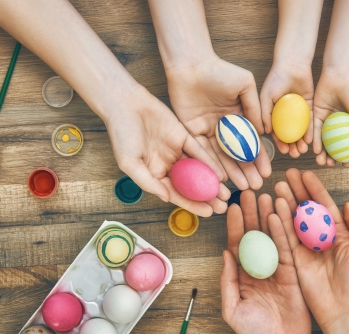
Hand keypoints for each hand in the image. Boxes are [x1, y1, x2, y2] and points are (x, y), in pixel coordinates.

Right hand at [107, 85, 229, 216]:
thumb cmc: (121, 135)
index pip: (176, 194)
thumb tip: (166, 198)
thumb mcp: (129, 163)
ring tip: (227, 194)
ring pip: (198, 170)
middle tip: (224, 206)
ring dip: (212, 182)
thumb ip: (148, 182)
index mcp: (154, 174)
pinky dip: (210, 162)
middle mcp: (168, 165)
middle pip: (191, 185)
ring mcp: (177, 151)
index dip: (192, 205)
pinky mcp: (184, 136)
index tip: (209, 213)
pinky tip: (222, 173)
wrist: (124, 104)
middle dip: (207, 197)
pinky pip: (199, 152)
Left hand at [166, 57, 271, 189]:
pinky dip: (212, 165)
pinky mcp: (191, 131)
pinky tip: (222, 178)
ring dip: (232, 172)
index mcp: (238, 116)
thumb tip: (263, 131)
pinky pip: (203, 152)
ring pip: (221, 156)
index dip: (259, 158)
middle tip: (256, 187)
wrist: (191, 65)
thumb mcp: (245, 85)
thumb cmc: (219, 70)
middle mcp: (223, 126)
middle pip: (237, 154)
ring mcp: (207, 130)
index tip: (267, 172)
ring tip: (243, 188)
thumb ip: (255, 107)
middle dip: (247, 171)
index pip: (251, 142)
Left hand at [220, 190, 310, 333]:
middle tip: (250, 193)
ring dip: (268, 216)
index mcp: (243, 275)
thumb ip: (227, 280)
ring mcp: (277, 269)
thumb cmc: (254, 333)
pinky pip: (288, 248)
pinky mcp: (294, 272)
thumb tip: (225, 253)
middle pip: (255, 235)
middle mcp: (259, 268)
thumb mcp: (232, 308)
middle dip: (252, 214)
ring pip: (271, 237)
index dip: (236, 225)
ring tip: (266, 196)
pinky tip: (279, 215)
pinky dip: (283, 232)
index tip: (234, 207)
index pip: (238, 245)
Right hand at [260, 62, 313, 158]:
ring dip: (301, 142)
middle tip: (295, 154)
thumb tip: (264, 132)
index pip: (277, 133)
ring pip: (300, 131)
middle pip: (289, 135)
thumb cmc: (275, 79)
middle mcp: (286, 116)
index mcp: (274, 114)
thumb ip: (264, 113)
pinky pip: (310, 122)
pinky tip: (310, 140)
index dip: (279, 143)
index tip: (283, 151)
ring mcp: (298, 112)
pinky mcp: (309, 106)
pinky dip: (310, 131)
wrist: (292, 65)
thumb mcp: (266, 97)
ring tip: (302, 150)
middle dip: (291, 146)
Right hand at [273, 168, 348, 332]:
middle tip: (286, 175)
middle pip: (307, 210)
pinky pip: (286, 239)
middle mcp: (321, 238)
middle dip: (297, 191)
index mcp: (340, 234)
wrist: (346, 312)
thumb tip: (347, 205)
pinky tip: (274, 208)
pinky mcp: (295, 261)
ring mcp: (307, 249)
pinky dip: (280, 223)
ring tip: (277, 187)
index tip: (305, 174)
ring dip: (286, 203)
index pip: (325, 206)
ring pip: (294, 221)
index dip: (315, 190)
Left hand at [312, 69, 348, 167]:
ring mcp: (326, 121)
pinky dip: (314, 140)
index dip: (348, 157)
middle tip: (329, 165)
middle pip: (333, 146)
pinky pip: (314, 130)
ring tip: (320, 161)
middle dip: (331, 158)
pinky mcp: (315, 115)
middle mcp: (337, 126)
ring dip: (321, 152)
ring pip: (322, 141)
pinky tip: (314, 149)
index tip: (346, 165)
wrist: (340, 75)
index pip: (348, 145)